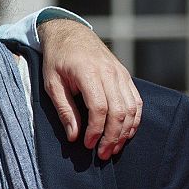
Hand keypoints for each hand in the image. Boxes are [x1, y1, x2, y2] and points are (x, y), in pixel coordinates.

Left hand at [35, 18, 142, 160]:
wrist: (71, 34)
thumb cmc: (58, 60)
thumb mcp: (52, 85)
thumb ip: (64, 110)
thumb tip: (74, 136)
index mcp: (89, 73)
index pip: (99, 108)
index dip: (95, 130)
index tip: (87, 145)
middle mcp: (110, 73)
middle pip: (119, 111)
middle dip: (112, 136)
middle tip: (102, 154)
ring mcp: (121, 74)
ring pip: (132, 108)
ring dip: (125, 132)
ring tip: (113, 149)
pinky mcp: (126, 76)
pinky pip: (136, 101)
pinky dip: (134, 120)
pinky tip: (125, 133)